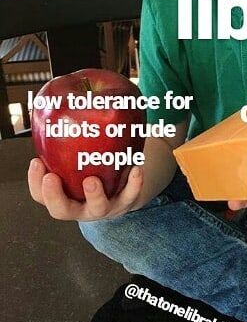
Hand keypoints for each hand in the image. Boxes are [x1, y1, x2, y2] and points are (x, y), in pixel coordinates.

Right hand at [27, 157, 143, 221]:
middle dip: (54, 196)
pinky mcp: (125, 202)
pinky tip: (136, 168)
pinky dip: (134, 184)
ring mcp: (103, 208)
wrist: (121, 192)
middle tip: (51, 178)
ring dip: (94, 195)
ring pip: (97, 208)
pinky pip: (130, 196)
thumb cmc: (91, 173)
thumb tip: (55, 111)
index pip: (41, 196)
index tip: (36, 162)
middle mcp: (80, 207)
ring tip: (92, 180)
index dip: (35, 183)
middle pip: (62, 210)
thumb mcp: (74, 165)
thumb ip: (64, 149)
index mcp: (63, 198)